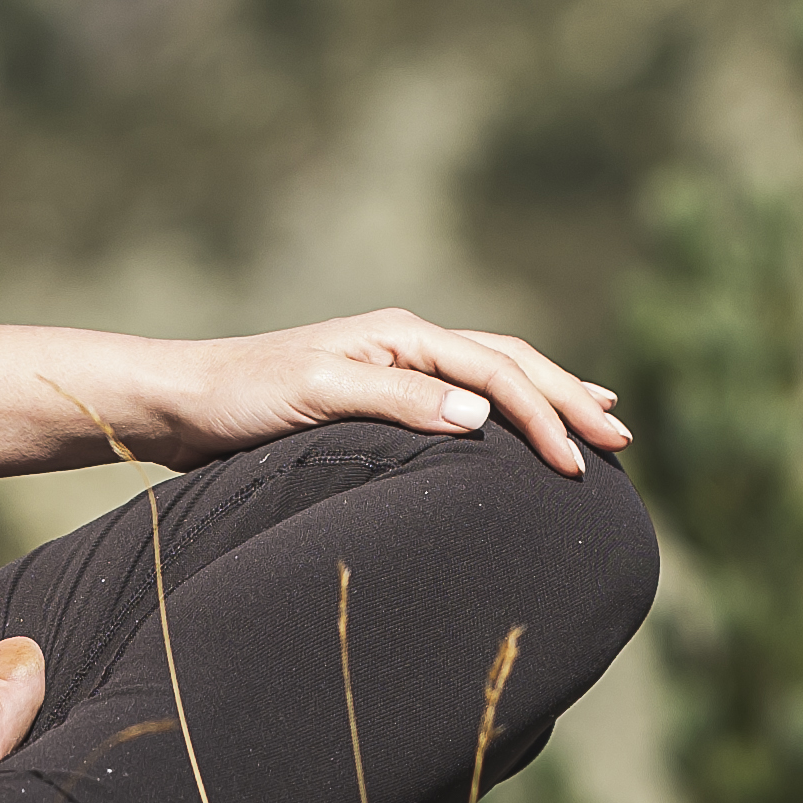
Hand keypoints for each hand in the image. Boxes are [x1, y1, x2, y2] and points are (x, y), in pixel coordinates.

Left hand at [158, 308, 631, 475]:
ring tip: (596, 419)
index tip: (582, 465)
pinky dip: (507, 407)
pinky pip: (465, 395)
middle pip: (510, 362)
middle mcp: (407, 343)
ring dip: (548, 396)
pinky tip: (515, 429)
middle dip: (568, 399)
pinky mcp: (380, 395)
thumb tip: (480, 418)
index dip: (545, 417)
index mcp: (402, 337)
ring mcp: (395, 366)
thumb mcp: (316, 398)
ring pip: (493, 373)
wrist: (182, 403)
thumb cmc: (241, 401)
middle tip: (621, 440)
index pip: (497, 373)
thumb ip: (397, 402)